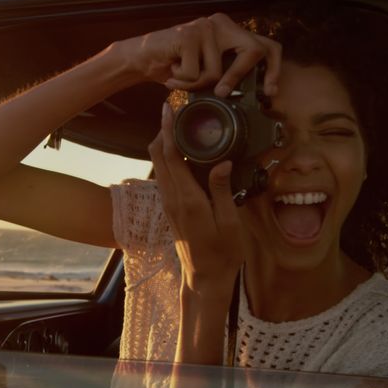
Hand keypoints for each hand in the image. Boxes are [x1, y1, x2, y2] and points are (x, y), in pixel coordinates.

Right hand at [115, 13, 281, 96]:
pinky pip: (195, 72)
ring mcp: (206, 26)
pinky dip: (181, 82)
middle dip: (240, 77)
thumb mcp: (209, 72)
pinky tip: (171, 73)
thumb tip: (257, 95)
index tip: (271, 92)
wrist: (143, 59)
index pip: (266, 45)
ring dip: (196, 86)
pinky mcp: (189, 34)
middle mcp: (222, 24)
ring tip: (180, 80)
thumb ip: (230, 74)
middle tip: (222, 93)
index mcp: (232, 32)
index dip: (274, 69)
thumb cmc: (177, 68)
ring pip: (217, 72)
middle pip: (253, 50)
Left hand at [148, 102, 244, 289]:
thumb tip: (222, 163)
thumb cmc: (222, 254)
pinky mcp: (171, 209)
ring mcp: (169, 204)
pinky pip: (164, 176)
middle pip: (158, 156)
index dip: (168, 130)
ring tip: (177, 124)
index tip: (169, 109)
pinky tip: (181, 151)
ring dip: (163, 143)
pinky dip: (168, 158)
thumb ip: (222, 191)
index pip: (171, 156)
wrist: (204, 278)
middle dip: (162, 130)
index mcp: (187, 199)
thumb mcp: (230, 223)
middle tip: (172, 109)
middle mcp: (172, 199)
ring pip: (158, 165)